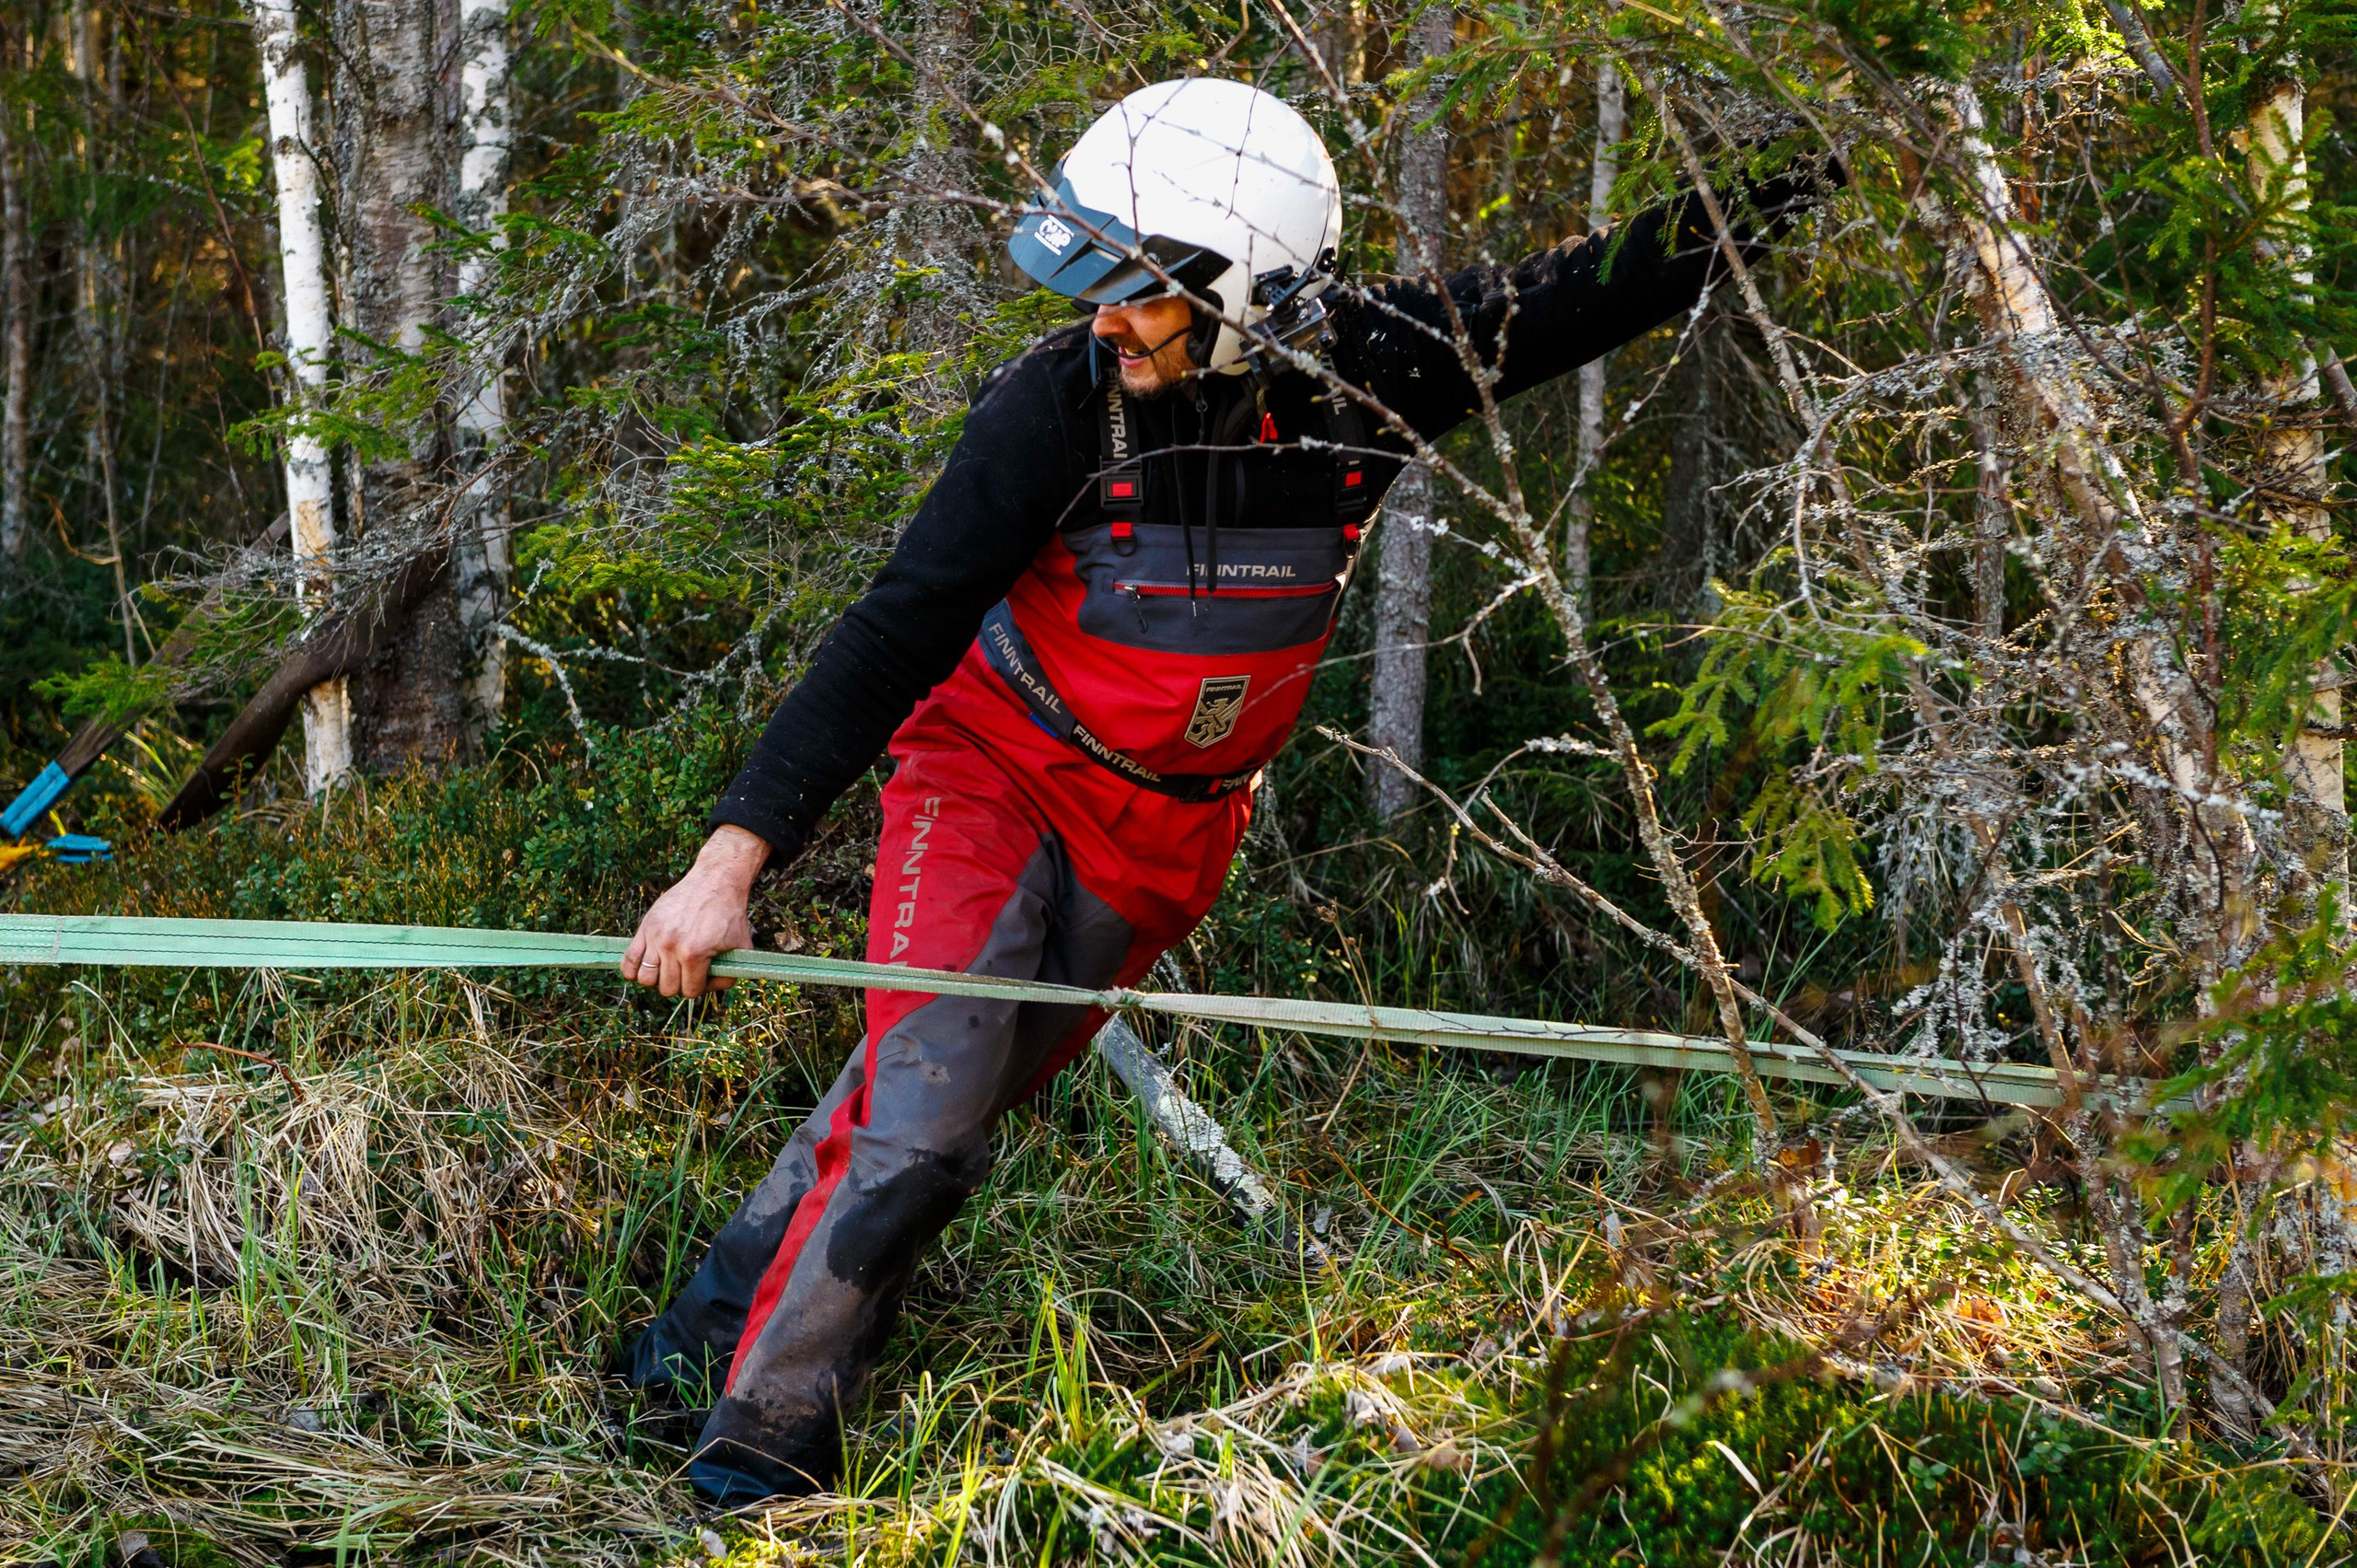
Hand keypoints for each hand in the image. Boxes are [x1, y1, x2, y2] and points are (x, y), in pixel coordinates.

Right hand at [620, 825, 767, 997]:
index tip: (704, 974)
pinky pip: (628, 960)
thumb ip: (729, 975)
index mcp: (694, 954)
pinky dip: (633, 970)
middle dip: (680, 983)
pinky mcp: (646, 927)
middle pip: (667, 988)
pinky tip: (646, 966)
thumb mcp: (741, 947)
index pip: (689, 991)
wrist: (715, 881)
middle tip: (688, 969)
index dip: (699, 986)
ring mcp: (656, 936)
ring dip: (658, 978)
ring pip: (645, 979)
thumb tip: (706, 989)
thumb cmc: (729, 915)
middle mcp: (671, 947)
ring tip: (669, 967)